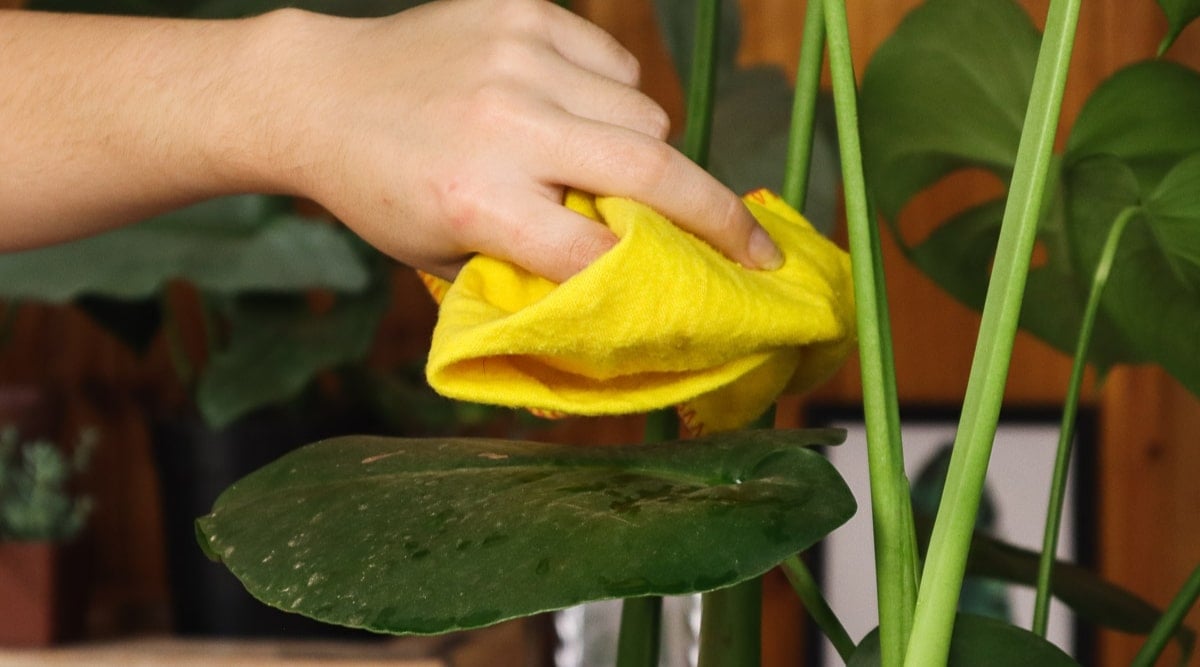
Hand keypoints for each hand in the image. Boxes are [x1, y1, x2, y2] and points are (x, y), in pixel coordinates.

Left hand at [263, 0, 782, 280]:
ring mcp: (519, 59)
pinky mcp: (525, 12)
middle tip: (755, 248)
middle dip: (720, 217)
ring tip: (601, 165)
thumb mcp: (445, 256)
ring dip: (645, 152)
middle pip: (653, 171)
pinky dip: (613, 98)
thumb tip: (631, 277)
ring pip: (646, 115)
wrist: (324, 95)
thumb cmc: (386, 193)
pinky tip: (572, 111)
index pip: (598, 253)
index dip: (666, 279)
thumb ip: (533, 268)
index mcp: (476, 201)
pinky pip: (617, 66)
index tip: (723, 292)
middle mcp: (505, 125)